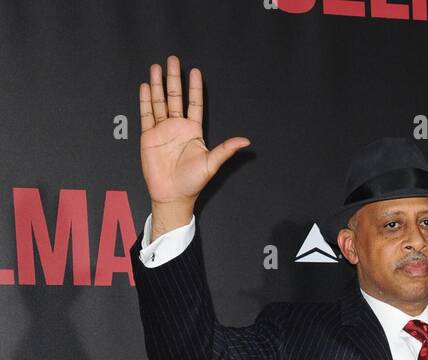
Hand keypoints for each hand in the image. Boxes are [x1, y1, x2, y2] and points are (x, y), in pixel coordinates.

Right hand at [139, 55, 250, 229]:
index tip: (196, 71)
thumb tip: (245, 141)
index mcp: (193, 131)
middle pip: (175, 97)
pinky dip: (145, 100)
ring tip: (156, 68)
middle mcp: (177, 127)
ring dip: (158, 85)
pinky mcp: (149, 136)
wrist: (172, 195)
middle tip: (173, 60)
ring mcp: (162, 130)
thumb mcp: (211, 164)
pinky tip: (145, 86)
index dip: (195, 88)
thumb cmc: (192, 182)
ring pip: (160, 102)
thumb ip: (226, 149)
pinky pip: (147, 115)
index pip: (195, 104)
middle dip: (174, 78)